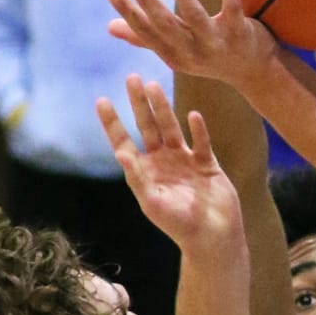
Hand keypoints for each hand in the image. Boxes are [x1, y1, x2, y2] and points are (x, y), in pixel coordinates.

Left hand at [95, 74, 242, 253]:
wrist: (213, 237)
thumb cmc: (180, 225)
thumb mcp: (153, 203)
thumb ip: (137, 177)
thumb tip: (120, 153)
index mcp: (145, 172)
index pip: (124, 142)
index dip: (112, 122)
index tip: (102, 100)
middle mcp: (162, 162)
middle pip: (147, 127)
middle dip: (138, 103)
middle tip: (131, 78)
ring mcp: (185, 161)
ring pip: (171, 128)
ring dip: (162, 107)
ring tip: (154, 84)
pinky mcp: (207, 164)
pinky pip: (201, 142)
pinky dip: (198, 129)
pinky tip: (193, 116)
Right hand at [108, 0, 287, 112]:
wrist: (253, 73)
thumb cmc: (210, 56)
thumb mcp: (176, 50)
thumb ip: (145, 38)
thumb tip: (110, 27)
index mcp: (174, 55)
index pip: (147, 33)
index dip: (129, 13)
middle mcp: (193, 52)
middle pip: (167, 26)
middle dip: (148, 2)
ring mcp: (217, 43)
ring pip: (196, 18)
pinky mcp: (240, 33)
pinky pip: (234, 9)